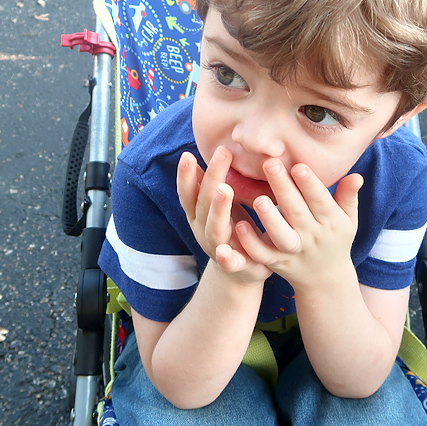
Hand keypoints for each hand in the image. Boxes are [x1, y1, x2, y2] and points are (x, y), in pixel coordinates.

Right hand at [177, 146, 271, 286]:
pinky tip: (225, 251)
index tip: (187, 155)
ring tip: (225, 190)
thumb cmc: (232, 228)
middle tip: (222, 155)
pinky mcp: (235, 267)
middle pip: (203, 203)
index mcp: (199, 214)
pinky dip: (226, 258)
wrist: (241, 273)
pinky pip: (229, 263)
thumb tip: (199, 153)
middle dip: (211, 178)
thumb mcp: (219, 204)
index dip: (185, 175)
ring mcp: (216, 248)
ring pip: (214, 229)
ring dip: (218, 209)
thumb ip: (209, 184)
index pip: (188, 192)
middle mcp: (203, 230)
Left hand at [235, 159, 362, 291]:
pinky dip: (252, 243)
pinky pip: (263, 255)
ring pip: (281, 236)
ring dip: (270, 219)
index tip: (297, 164)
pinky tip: (240, 226)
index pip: (320, 200)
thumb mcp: (348, 220)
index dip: (310, 183)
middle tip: (270, 164)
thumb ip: (348, 197)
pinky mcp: (277, 262)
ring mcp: (294, 251)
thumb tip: (356, 176)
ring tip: (259, 199)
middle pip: (297, 211)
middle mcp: (312, 236)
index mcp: (331, 222)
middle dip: (284, 188)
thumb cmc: (336, 240)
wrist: (326, 281)